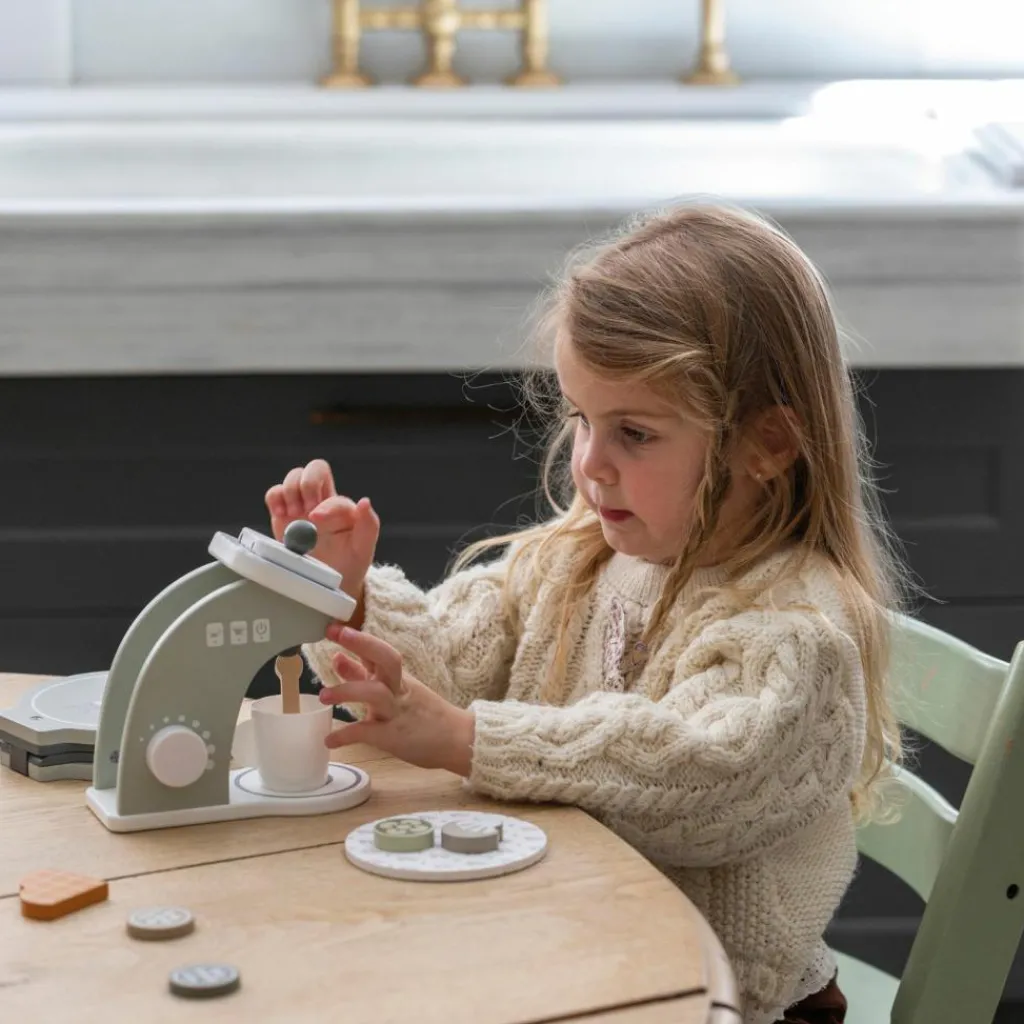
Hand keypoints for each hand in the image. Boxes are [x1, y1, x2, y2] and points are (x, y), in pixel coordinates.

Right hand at [264, 459, 378, 626]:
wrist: (329, 582)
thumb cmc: (349, 563)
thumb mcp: (363, 548)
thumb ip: (369, 525)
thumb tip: (364, 502)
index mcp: (342, 507)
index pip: (334, 492)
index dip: (324, 503)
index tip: (316, 520)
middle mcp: (322, 501)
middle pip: (315, 468)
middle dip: (307, 484)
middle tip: (306, 511)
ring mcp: (301, 506)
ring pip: (294, 476)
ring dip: (290, 492)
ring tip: (294, 515)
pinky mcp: (282, 514)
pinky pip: (274, 493)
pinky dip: (275, 498)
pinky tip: (281, 515)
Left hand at [319, 627, 474, 777]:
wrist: (458, 739)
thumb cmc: (424, 714)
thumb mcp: (395, 690)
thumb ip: (363, 675)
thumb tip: (337, 657)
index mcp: (397, 677)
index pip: (379, 650)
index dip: (357, 637)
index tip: (332, 626)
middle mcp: (398, 689)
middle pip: (386, 658)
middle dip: (362, 644)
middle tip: (336, 635)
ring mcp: (397, 711)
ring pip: (376, 693)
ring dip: (347, 691)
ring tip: (323, 696)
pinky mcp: (394, 736)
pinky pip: (369, 732)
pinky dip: (347, 735)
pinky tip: (330, 740)